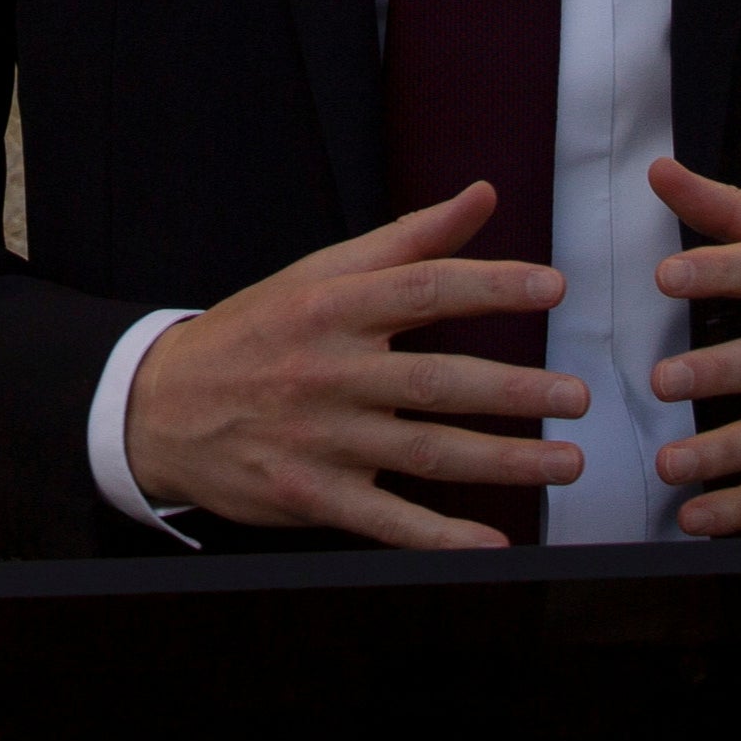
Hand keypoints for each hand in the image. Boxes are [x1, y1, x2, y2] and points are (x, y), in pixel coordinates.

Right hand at [123, 180, 587, 549]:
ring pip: (427, 452)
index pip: (426, 289)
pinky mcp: (312, 495)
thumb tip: (482, 197)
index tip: (554, 287)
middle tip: (579, 397)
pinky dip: (442, 537)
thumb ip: (407, 240)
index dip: (493, 285)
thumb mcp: (319, 274)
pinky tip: (494, 543)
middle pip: (437, 380)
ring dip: (504, 461)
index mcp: (333, 307)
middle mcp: (330, 371)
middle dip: (516, 390)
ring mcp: (322, 438)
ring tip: (565, 461)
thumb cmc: (255, 332)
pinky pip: (388, 520)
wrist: (162, 405)